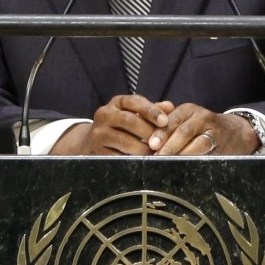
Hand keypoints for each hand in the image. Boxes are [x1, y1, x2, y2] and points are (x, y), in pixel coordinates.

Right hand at [51, 95, 173, 154]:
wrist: (94, 141)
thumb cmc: (122, 126)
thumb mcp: (135, 113)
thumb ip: (152, 110)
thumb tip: (170, 107)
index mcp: (117, 102)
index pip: (135, 101)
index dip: (151, 111)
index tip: (165, 121)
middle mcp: (104, 114)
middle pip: (129, 121)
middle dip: (148, 132)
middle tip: (162, 142)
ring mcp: (98, 133)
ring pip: (124, 141)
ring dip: (143, 149)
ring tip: (155, 153)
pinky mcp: (96, 150)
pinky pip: (117, 157)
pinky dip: (132, 160)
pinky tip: (142, 162)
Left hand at [148, 104, 259, 155]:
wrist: (235, 132)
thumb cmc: (200, 127)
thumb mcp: (184, 119)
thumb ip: (164, 122)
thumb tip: (140, 130)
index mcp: (187, 110)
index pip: (171, 120)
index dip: (161, 132)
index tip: (151, 145)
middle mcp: (201, 116)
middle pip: (183, 131)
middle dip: (169, 145)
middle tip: (157, 156)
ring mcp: (213, 130)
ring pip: (197, 143)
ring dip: (182, 154)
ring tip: (169, 163)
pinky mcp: (222, 144)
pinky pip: (208, 152)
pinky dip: (196, 159)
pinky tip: (186, 165)